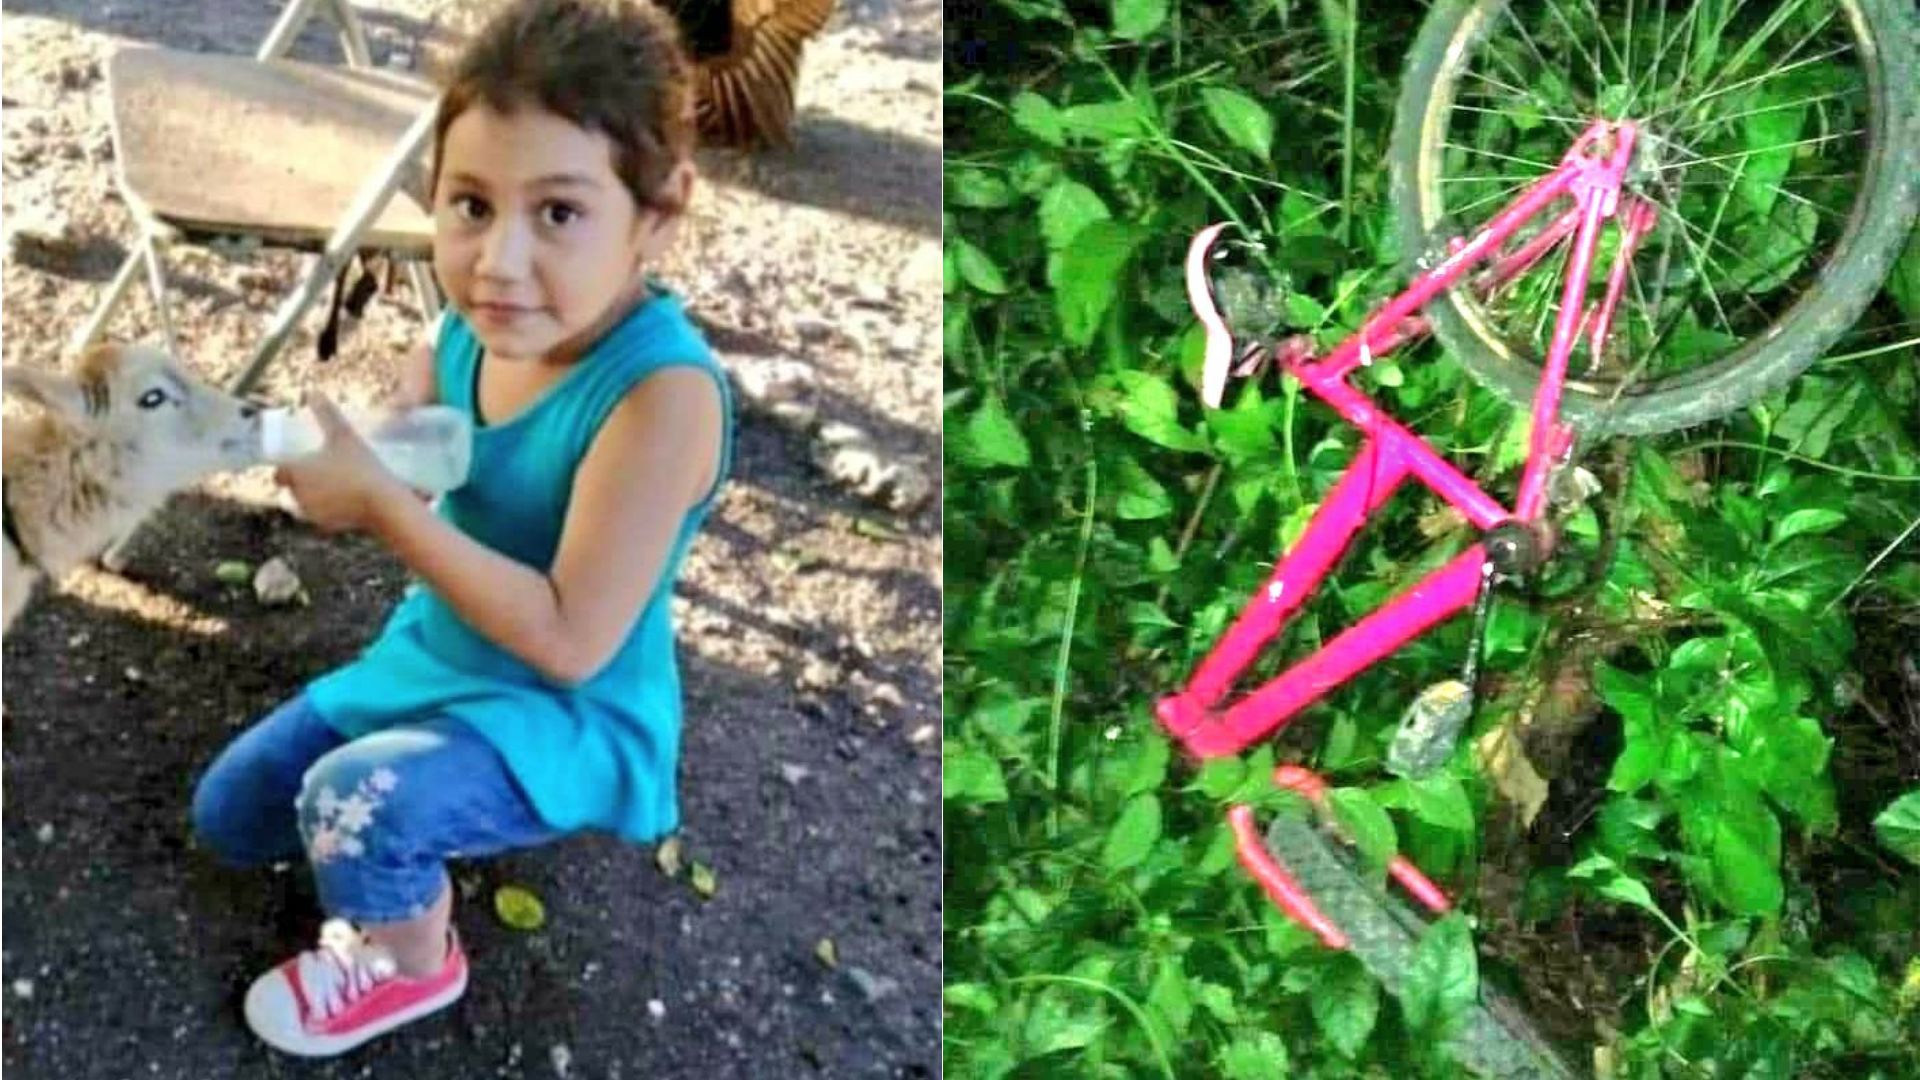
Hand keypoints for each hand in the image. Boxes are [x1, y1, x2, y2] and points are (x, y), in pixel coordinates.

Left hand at [273, 394, 409, 533]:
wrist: (383, 504)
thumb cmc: (360, 468)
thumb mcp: (343, 435)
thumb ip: (326, 413)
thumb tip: (313, 392)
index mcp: (296, 473)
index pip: (279, 472)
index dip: (286, 465)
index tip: (299, 459)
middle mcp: (298, 496)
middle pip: (291, 487)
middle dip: (301, 480)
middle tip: (320, 468)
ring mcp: (312, 513)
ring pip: (305, 503)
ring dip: (314, 494)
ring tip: (334, 483)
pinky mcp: (328, 527)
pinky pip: (322, 515)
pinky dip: (329, 508)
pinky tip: (346, 500)